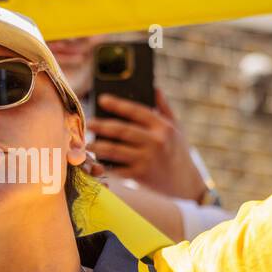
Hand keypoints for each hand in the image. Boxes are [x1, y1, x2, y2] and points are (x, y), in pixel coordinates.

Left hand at [87, 89, 206, 200]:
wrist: (185, 183)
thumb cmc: (178, 151)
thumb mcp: (177, 128)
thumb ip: (164, 107)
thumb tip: (154, 87)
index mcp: (163, 127)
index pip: (137, 111)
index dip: (117, 104)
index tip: (102, 99)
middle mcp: (155, 142)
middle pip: (122, 130)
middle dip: (101, 126)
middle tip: (88, 122)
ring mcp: (147, 160)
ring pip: (115, 151)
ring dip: (98, 146)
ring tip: (86, 143)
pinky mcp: (140, 175)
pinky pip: (117, 168)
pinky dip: (104, 164)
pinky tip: (94, 160)